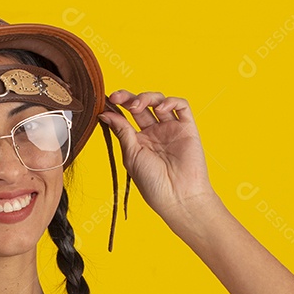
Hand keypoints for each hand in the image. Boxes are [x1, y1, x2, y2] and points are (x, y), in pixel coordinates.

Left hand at [99, 90, 217, 218]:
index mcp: (138, 141)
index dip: (116, 107)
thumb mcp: (131, 155)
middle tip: (117, 98)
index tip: (106, 101)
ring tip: (136, 106)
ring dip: (146, 97)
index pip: (126, 117)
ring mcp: (171, 129)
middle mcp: (154, 133)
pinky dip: (171, 101)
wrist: (177, 196)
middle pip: (141, 106)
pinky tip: (160, 108)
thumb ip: (121, 131)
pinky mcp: (187, 128)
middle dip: (127, 98)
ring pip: (159, 102)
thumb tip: (105, 113)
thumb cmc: (153, 182)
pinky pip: (182, 106)